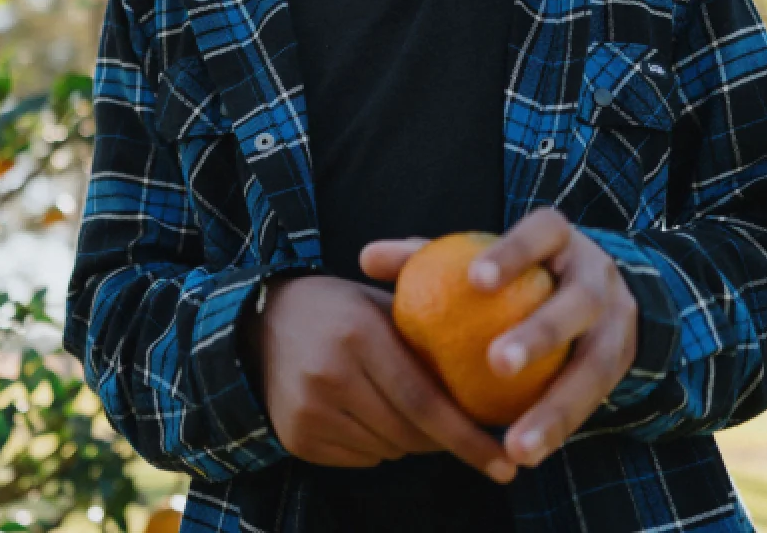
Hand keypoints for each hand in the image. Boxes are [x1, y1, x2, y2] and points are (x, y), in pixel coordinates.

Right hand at [248, 272, 518, 483]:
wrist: (260, 323)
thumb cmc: (339, 307)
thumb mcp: (380, 301)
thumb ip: (427, 326)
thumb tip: (494, 363)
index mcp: (360, 334)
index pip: (424, 399)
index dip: (467, 437)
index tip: (505, 465)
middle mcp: (331, 374)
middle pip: (408, 432)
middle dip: (445, 438)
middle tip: (468, 430)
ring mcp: (310, 410)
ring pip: (388, 449)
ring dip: (410, 438)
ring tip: (406, 405)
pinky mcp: (296, 438)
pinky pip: (362, 458)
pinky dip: (379, 444)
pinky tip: (371, 412)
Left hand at [361, 210, 637, 469]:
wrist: (597, 289)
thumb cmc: (518, 270)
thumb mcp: (484, 256)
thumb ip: (427, 256)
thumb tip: (368, 256)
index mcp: (560, 237)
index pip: (540, 232)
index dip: (511, 254)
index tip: (474, 279)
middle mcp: (596, 274)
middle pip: (577, 301)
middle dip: (541, 332)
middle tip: (496, 363)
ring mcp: (616, 321)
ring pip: (594, 365)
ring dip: (557, 407)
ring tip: (515, 444)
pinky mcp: (622, 363)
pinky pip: (594, 402)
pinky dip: (560, 428)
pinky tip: (525, 453)